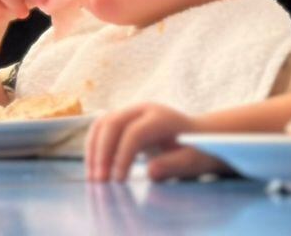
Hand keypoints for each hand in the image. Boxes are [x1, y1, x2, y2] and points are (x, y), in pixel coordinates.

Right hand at [85, 103, 219, 182]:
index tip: (118, 180)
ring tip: (92, 177)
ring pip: (102, 124)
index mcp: (160, 118)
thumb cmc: (197, 151)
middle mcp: (142, 110)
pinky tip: (94, 167)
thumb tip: (150, 171)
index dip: (123, 156)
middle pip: (112, 124)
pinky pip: (101, 129)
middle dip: (102, 153)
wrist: (198, 136)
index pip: (134, 132)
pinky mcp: (123, 120)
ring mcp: (130, 112)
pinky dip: (94, 147)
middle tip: (98, 181)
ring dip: (93, 150)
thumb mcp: (193, 161)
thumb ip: (174, 165)